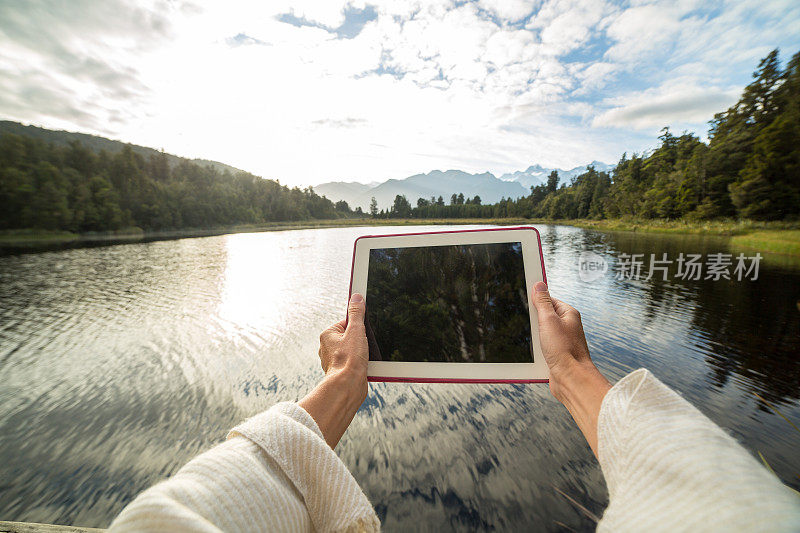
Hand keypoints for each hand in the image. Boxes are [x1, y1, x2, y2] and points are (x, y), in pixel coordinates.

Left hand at [318, 293, 368, 401]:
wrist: (348, 387)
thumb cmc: (349, 361)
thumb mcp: (356, 331)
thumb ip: (356, 313)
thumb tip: (356, 297)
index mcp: (327, 335)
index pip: (346, 323)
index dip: (358, 328)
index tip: (362, 334)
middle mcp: (327, 348)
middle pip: (351, 337)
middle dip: (360, 342)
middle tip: (363, 347)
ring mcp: (334, 361)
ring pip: (353, 351)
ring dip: (362, 354)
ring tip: (363, 359)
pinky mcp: (341, 372)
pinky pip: (354, 363)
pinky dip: (361, 364)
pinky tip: (363, 367)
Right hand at [532, 281, 609, 455]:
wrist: (571, 380)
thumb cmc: (566, 351)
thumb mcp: (549, 321)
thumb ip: (543, 302)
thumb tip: (539, 285)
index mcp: (568, 314)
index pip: (549, 299)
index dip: (536, 300)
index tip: (524, 301)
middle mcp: (566, 327)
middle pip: (542, 317)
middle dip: (533, 322)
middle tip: (530, 326)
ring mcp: (561, 341)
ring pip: (539, 333)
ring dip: (533, 338)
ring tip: (535, 343)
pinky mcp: (555, 354)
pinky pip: (540, 347)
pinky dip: (535, 350)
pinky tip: (535, 353)